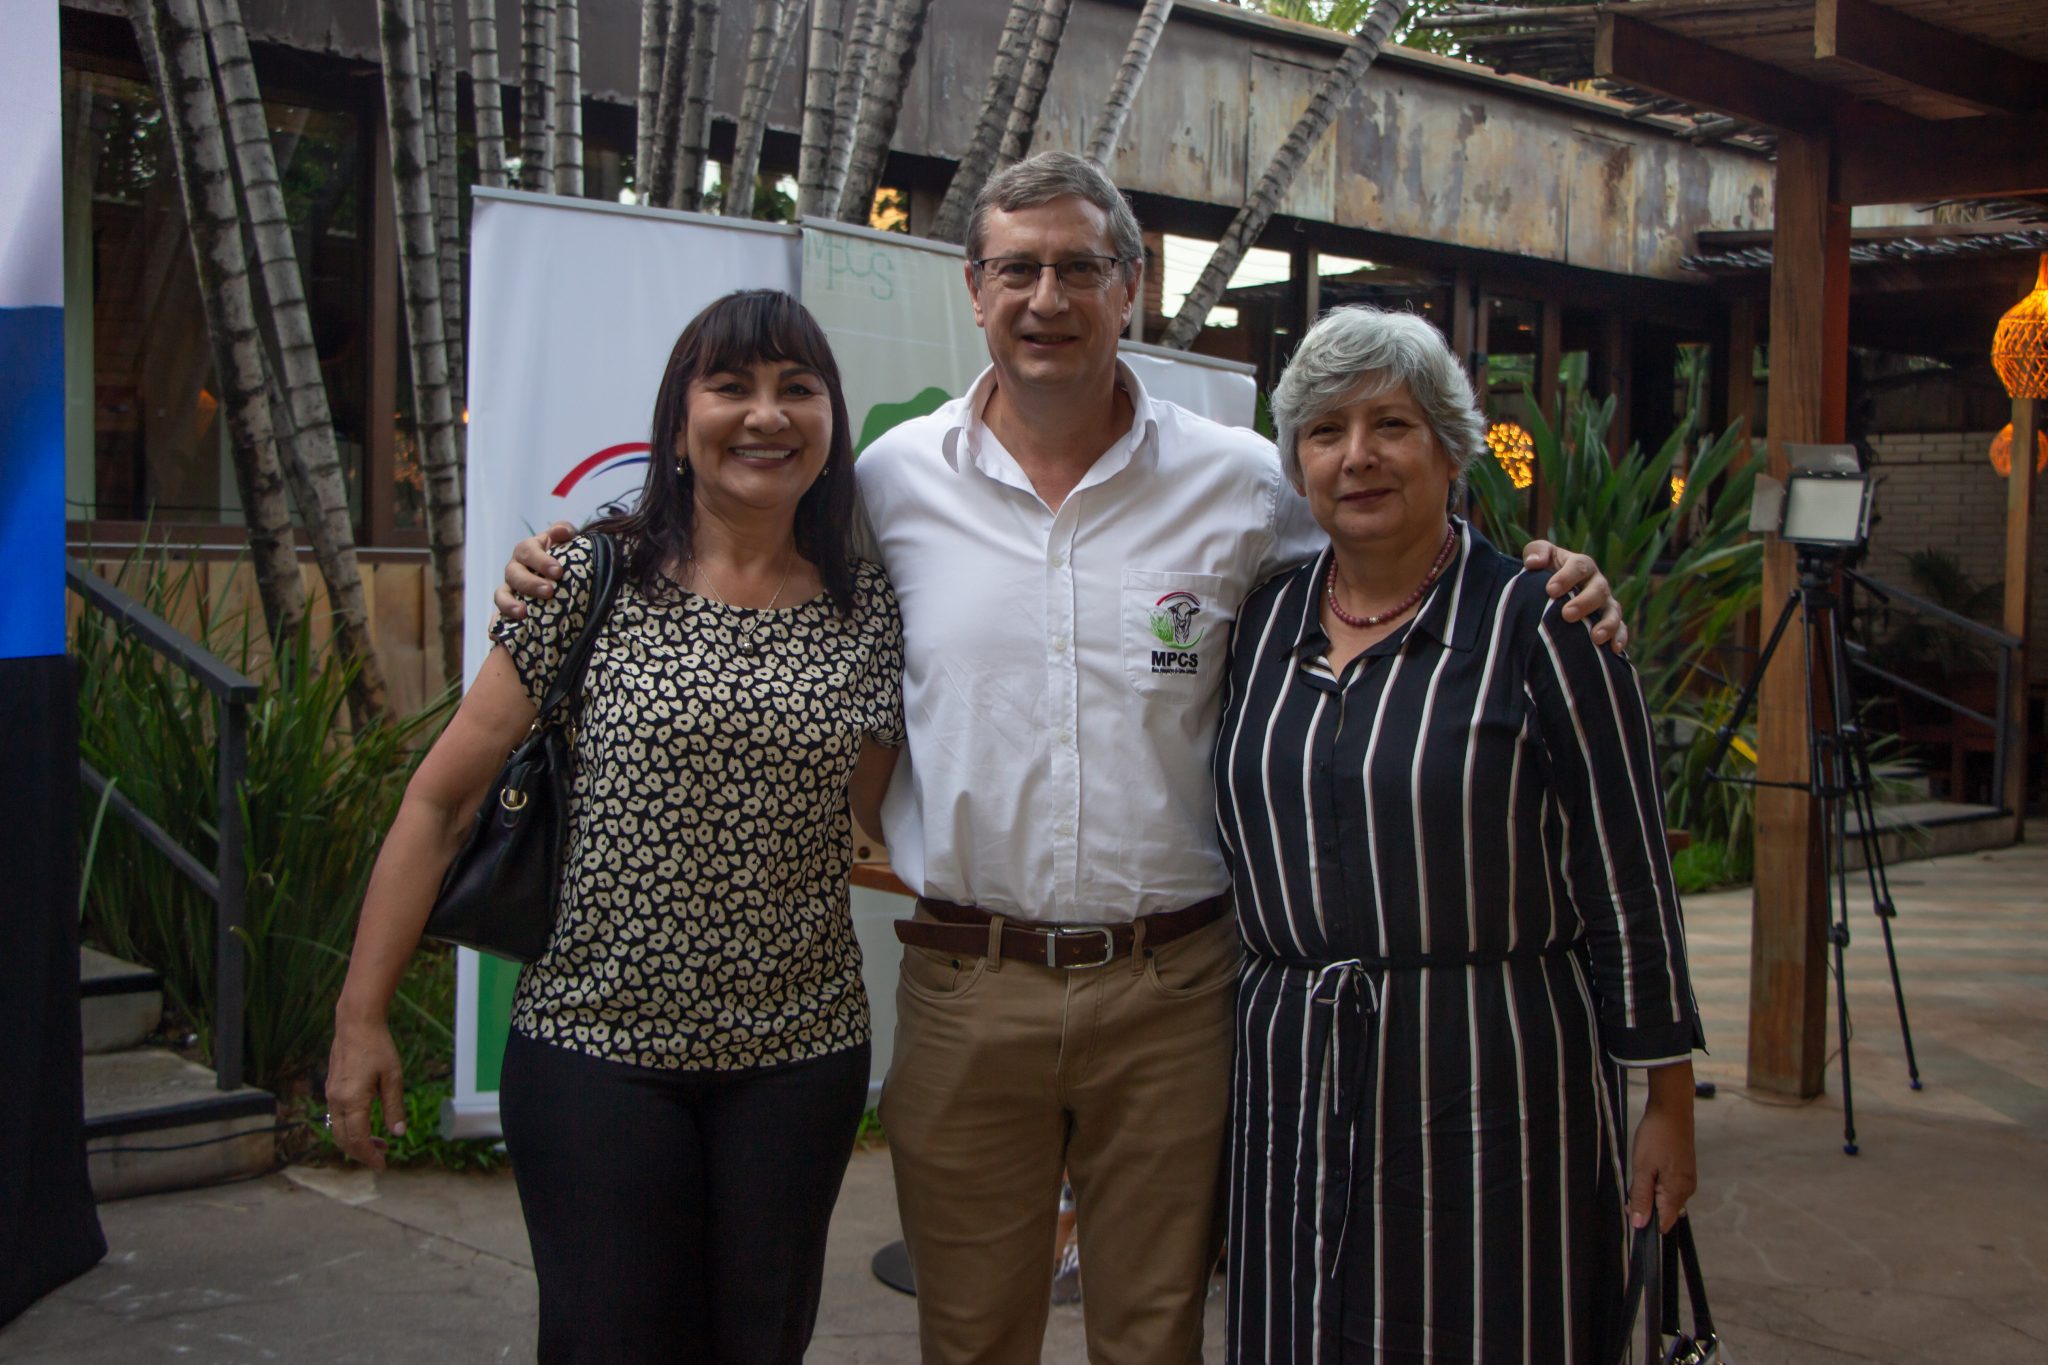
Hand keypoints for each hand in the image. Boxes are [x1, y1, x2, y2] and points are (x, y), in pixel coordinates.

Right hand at [325, 1013, 406, 1170]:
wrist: (356, 1024)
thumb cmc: (378, 1048)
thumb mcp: (393, 1078)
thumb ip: (394, 1108)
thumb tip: (398, 1134)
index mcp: (352, 1101)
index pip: (357, 1140)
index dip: (369, 1156)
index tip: (382, 1166)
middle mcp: (336, 1101)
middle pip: (344, 1140)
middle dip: (361, 1153)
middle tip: (382, 1158)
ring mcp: (331, 1095)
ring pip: (338, 1130)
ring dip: (355, 1141)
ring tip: (379, 1143)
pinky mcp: (331, 1089)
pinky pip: (337, 1118)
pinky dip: (350, 1128)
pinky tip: (367, 1125)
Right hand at [492, 521, 577, 619]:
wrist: (560, 580)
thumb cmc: (563, 557)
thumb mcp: (565, 541)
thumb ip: (563, 531)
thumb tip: (562, 531)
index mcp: (528, 550)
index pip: (528, 550)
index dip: (541, 560)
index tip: (558, 571)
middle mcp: (515, 568)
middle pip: (515, 574)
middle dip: (530, 583)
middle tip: (549, 592)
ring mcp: (509, 589)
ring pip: (501, 595)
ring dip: (509, 604)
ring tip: (522, 613)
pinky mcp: (508, 609)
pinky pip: (497, 618)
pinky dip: (495, 626)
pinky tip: (495, 635)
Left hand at [1522, 539, 1627, 652]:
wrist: (1553, 591)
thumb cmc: (1545, 571)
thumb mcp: (1538, 557)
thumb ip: (1536, 552)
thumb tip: (1534, 562)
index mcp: (1581, 565)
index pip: (1578, 566)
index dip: (1566, 577)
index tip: (1550, 590)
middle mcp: (1597, 583)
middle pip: (1598, 589)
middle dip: (1584, 602)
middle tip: (1567, 614)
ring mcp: (1605, 603)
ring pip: (1613, 611)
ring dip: (1607, 624)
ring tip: (1596, 637)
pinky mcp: (1611, 621)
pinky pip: (1621, 629)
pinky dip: (1620, 638)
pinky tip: (1614, 649)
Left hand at [1629, 1062, 1696, 1233]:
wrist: (1672, 1109)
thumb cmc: (1656, 1136)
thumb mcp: (1642, 1168)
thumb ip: (1641, 1197)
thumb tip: (1639, 1225)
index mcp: (1678, 1192)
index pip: (1664, 1224)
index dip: (1645, 1220)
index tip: (1631, 1207)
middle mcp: (1687, 1190)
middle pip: (1664, 1211)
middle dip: (1646, 1204)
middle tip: (1633, 1183)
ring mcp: (1687, 1180)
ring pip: (1665, 1198)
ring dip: (1650, 1191)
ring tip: (1643, 1169)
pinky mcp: (1685, 1171)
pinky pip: (1668, 1186)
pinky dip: (1656, 1182)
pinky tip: (1650, 1166)